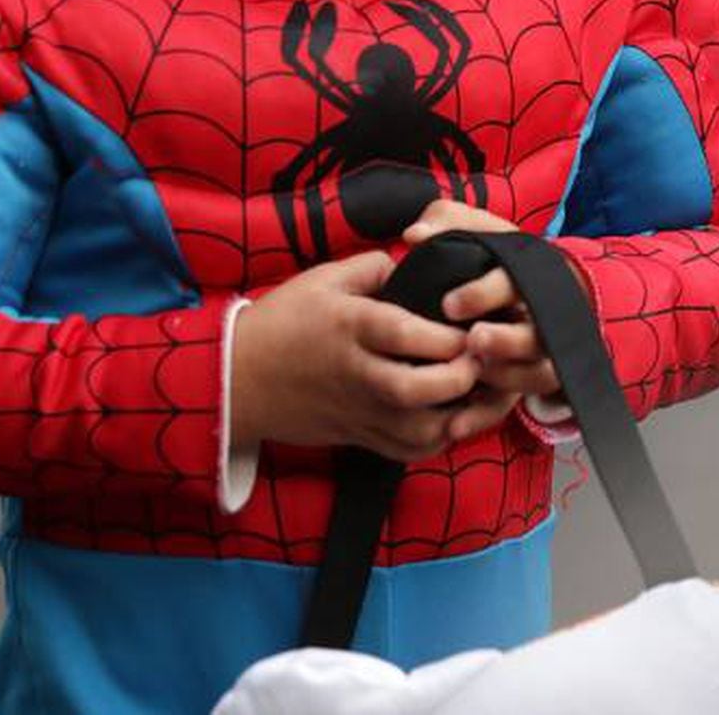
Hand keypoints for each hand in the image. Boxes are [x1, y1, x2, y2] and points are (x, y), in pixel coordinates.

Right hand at [230, 250, 480, 463]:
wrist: (240, 377)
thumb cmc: (283, 321)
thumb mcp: (322, 279)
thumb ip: (374, 268)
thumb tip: (413, 266)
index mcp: (350, 327)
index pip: (405, 333)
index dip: (447, 334)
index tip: (471, 326)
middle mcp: (357, 373)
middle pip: (415, 388)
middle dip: (459, 377)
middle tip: (478, 359)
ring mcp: (359, 411)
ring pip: (417, 429)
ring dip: (456, 414)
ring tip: (474, 389)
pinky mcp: (358, 436)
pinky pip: (407, 451)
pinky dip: (437, 439)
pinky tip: (449, 417)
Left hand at [404, 200, 566, 437]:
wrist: (524, 289)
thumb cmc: (489, 256)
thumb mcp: (471, 229)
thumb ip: (445, 222)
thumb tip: (414, 235)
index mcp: (525, 273)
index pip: (513, 280)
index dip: (484, 293)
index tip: (450, 304)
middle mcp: (542, 313)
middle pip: (536, 333)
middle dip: (506, 340)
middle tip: (474, 343)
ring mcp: (543, 350)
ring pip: (539, 371)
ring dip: (507, 377)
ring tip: (471, 378)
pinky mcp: (532, 380)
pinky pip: (522, 404)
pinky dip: (489, 415)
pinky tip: (456, 423)